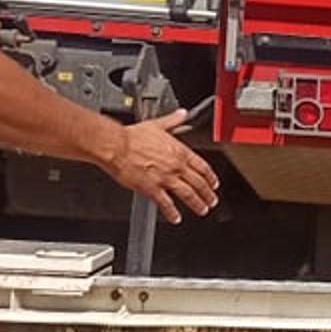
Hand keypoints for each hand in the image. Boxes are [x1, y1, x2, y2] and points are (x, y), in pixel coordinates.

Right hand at [103, 110, 219, 223]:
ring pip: (188, 194)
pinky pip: (165, 203)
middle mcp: (176, 166)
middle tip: (212, 201)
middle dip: (208, 194)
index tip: (214, 183)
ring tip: (202, 210)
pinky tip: (176, 218)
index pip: (203, 167)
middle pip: (199, 183)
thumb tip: (182, 114)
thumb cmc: (132, 136)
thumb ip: (173, 121)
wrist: (116, 146)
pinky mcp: (151, 188)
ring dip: (197, 203)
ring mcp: (165, 178)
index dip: (211, 177)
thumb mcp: (158, 125)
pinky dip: (172, 212)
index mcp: (179, 151)